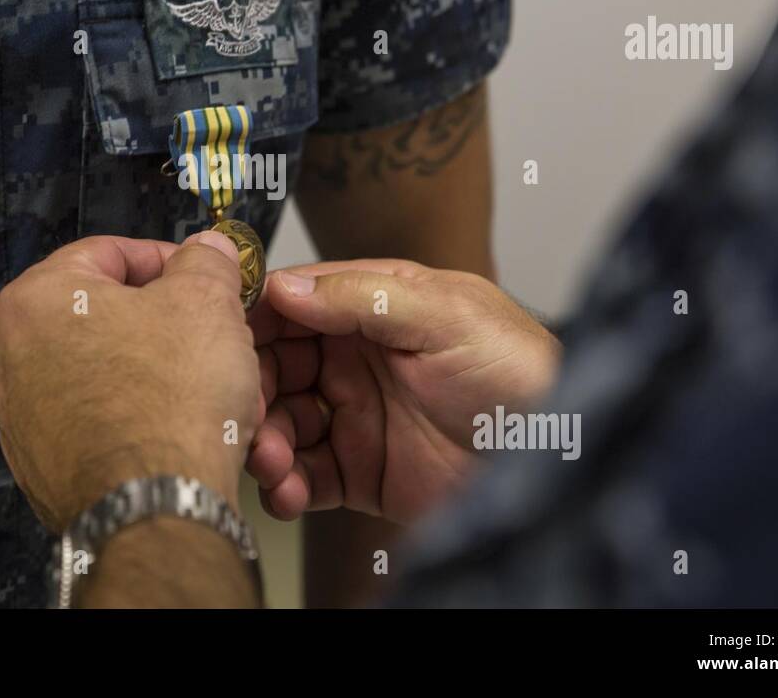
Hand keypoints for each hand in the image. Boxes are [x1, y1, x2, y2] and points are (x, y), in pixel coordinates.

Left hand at [0, 232, 260, 532]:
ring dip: (152, 373)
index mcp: (37, 300)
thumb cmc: (172, 399)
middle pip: (102, 317)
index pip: (109, 254)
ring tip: (201, 389)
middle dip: (162, 323)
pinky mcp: (41, 471)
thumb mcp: (207, 301)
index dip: (167, 260)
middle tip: (209, 334)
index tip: (203, 276)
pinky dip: (134, 422)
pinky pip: (96, 427)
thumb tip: (206, 251)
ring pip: (102, 374)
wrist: (156, 509)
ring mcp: (21, 420)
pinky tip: (176, 432)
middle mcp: (11, 357)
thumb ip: (205, 262)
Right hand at [247, 261, 561, 524]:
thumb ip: (363, 296)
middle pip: (275, 365)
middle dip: (251, 387)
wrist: (558, 461)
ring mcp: (356, 415)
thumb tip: (283, 285)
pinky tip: (289, 492)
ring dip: (265, 441)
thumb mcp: (445, 314)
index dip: (252, 318)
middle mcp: (357, 358)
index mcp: (373, 307)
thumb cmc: (518, 371)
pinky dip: (287, 486)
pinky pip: (305, 477)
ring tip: (271, 461)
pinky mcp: (361, 472)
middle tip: (243, 411)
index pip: (293, 302)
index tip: (219, 338)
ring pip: (282, 423)